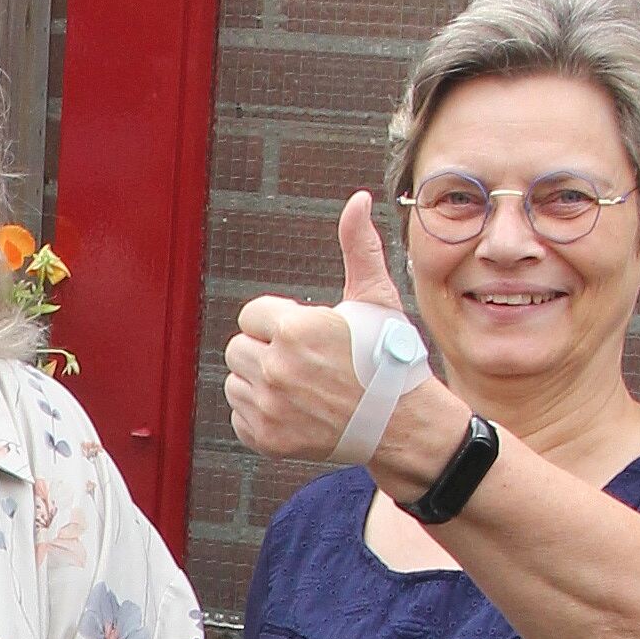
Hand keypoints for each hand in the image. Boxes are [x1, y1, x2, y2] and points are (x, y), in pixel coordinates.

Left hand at [224, 194, 442, 465]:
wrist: (403, 423)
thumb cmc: (390, 356)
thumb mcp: (376, 298)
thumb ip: (358, 247)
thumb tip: (358, 199)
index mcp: (295, 329)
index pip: (252, 315)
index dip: (279, 323)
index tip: (307, 335)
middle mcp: (276, 369)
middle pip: (238, 348)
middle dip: (266, 351)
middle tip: (305, 363)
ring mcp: (269, 407)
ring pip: (235, 383)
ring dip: (260, 383)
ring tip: (301, 387)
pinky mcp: (266, 438)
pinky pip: (239, 418)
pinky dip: (260, 416)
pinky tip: (295, 411)